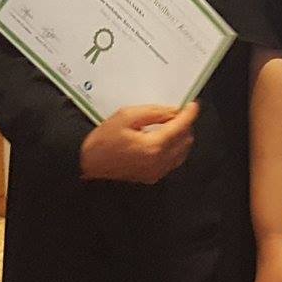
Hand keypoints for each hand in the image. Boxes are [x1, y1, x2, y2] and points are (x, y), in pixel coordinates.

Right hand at [78, 103, 197, 183]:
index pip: (180, 128)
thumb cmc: (103, 139)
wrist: (87, 163)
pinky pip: (173, 161)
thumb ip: (154, 113)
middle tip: (175, 113)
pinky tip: (162, 138)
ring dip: (180, 137)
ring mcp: (157, 172)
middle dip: (184, 125)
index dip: (189, 114)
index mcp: (154, 146)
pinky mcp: (153, 177)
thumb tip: (174, 111)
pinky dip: (173, 148)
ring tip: (168, 124)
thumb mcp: (126, 116)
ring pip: (182, 152)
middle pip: (185, 140)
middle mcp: (159, 162)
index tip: (193, 104)